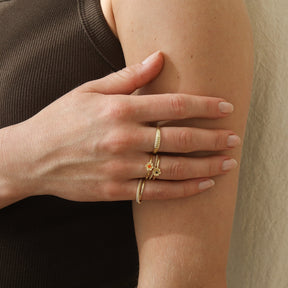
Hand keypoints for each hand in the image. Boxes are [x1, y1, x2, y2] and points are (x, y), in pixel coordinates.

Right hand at [1, 51, 239, 202]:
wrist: (32, 157)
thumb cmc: (60, 120)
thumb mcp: (89, 90)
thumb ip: (128, 77)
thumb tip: (159, 58)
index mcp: (119, 110)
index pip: (175, 105)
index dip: (205, 105)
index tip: (226, 107)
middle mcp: (124, 138)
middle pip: (181, 138)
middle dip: (213, 138)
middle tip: (234, 139)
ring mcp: (120, 168)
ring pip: (174, 168)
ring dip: (206, 166)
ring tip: (227, 164)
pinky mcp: (115, 190)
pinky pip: (157, 193)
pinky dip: (183, 190)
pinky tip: (202, 186)